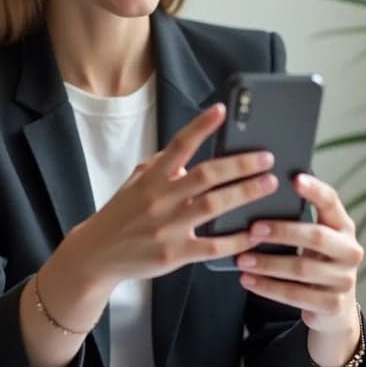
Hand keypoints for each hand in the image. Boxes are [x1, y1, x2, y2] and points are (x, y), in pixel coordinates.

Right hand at [59, 103, 278, 289]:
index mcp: (150, 179)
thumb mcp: (134, 184)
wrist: (97, 255)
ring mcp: (168, 228)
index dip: (200, 127)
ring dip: (245, 194)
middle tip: (266, 157)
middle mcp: (159, 200)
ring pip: (213, 207)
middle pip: (205, 176)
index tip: (222, 111)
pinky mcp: (175, 254)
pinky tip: (255, 232)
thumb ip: (160, 167)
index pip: (178, 146)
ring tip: (269, 184)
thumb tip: (187, 155)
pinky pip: (212, 246)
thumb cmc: (120, 216)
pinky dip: (236, 239)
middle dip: (239, 165)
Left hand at [235, 173, 363, 365]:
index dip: (314, 190)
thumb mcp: (311, 239)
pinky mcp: (332, 305)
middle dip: (282, 232)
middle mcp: (350, 251)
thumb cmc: (313, 260)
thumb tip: (257, 195)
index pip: (331, 202)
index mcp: (343, 226)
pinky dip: (267, 287)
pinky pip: (295, 295)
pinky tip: (247, 280)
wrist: (333, 308)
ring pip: (302, 269)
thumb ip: (295, 220)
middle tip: (252, 230)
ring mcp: (344, 280)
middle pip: (316, 237)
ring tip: (242, 259)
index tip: (294, 178)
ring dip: (268, 263)